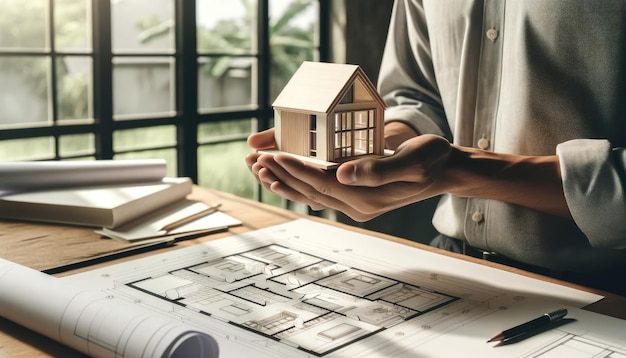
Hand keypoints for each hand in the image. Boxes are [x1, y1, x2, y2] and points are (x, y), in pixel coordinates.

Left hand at [247, 134, 451, 220]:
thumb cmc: (431, 159)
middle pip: (310, 190)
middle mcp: (357, 206)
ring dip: (285, 181)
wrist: (444, 170)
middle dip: (281, 174)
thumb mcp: (412, 160)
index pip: (322, 182)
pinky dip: (299, 184)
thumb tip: (342, 174)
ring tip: (260, 168)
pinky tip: (284, 178)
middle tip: (254, 159)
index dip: (295, 168)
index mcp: (368, 197)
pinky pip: (320, 193)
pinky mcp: (355, 199)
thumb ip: (378, 169)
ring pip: (311, 194)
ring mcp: (355, 205)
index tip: (271, 154)